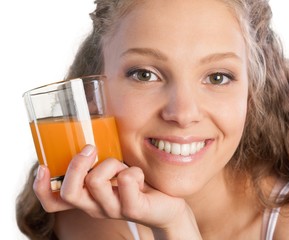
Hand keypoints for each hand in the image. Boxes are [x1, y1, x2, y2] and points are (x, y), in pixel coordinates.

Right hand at [33, 145, 201, 238]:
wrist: (167, 204)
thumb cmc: (137, 182)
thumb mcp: (114, 170)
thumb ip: (99, 160)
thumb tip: (89, 129)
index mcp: (88, 197)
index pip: (54, 202)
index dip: (41, 187)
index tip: (42, 166)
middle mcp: (95, 206)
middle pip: (70, 191)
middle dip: (77, 164)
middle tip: (91, 149)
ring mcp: (113, 210)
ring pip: (96, 181)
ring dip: (112, 164)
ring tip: (126, 167)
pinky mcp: (133, 208)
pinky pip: (126, 180)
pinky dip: (133, 170)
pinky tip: (139, 174)